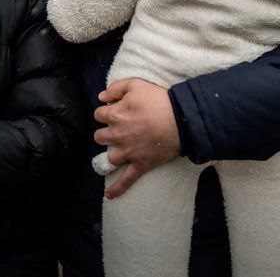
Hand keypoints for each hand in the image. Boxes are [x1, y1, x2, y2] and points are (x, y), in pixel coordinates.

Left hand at [94, 78, 179, 198]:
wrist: (181, 119)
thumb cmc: (159, 100)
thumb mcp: (136, 84)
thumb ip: (115, 88)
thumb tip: (101, 97)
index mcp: (115, 115)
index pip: (98, 115)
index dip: (106, 112)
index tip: (114, 111)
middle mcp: (118, 135)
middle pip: (100, 136)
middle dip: (106, 132)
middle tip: (118, 128)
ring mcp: (128, 152)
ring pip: (109, 157)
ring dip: (112, 152)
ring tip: (119, 148)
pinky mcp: (140, 164)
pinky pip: (126, 180)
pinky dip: (117, 189)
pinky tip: (109, 195)